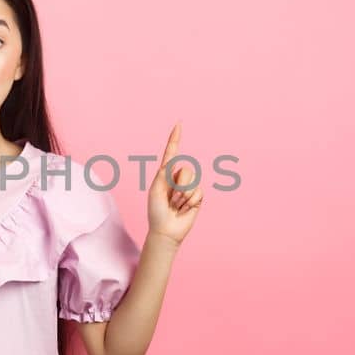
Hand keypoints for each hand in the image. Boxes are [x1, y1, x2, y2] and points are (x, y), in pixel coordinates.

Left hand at [147, 122, 202, 245]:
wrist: (166, 230)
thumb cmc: (156, 211)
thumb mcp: (155, 190)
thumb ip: (162, 175)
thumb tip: (171, 163)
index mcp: (165, 174)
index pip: (171, 152)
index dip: (175, 138)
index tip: (178, 124)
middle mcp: (178, 178)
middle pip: (185, 170)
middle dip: (178, 187)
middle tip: (170, 200)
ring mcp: (189, 187)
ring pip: (192, 182)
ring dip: (183, 197)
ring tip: (176, 206)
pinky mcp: (198, 196)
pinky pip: (198, 192)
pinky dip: (190, 202)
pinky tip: (185, 209)